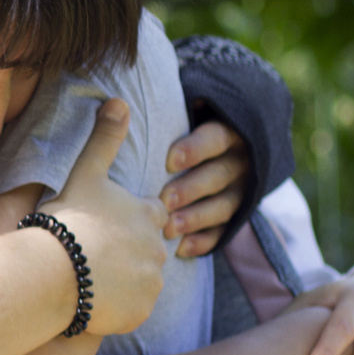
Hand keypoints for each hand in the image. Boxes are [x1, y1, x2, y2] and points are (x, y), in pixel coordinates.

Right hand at [37, 99, 169, 337]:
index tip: (105, 227)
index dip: (127, 221)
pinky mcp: (141, 311)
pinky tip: (90, 300)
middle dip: (125, 254)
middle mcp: (159, 248)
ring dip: (120, 281)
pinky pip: (132, 309)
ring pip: (139, 282)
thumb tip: (119, 100)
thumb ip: (104, 139)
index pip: (151, 216)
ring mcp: (152, 282)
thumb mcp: (85, 174)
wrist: (55, 273)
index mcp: (149, 214)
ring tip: (86, 279)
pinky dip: (116, 307)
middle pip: (146, 251)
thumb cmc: (67, 221)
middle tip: (90, 255)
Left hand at [164, 121, 250, 257]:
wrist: (211, 152)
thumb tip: (113, 105)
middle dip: (192, 187)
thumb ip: (155, 114)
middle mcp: (239, 161)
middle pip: (220, 174)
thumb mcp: (176, 117)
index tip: (170, 160)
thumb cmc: (178, 133)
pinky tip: (183, 249)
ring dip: (197, 217)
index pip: (217, 137)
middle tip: (164, 200)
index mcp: (227, 132)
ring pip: (225, 205)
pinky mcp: (234, 215)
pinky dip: (205, 240)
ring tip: (170, 228)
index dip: (195, 148)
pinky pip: (225, 230)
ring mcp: (240, 190)